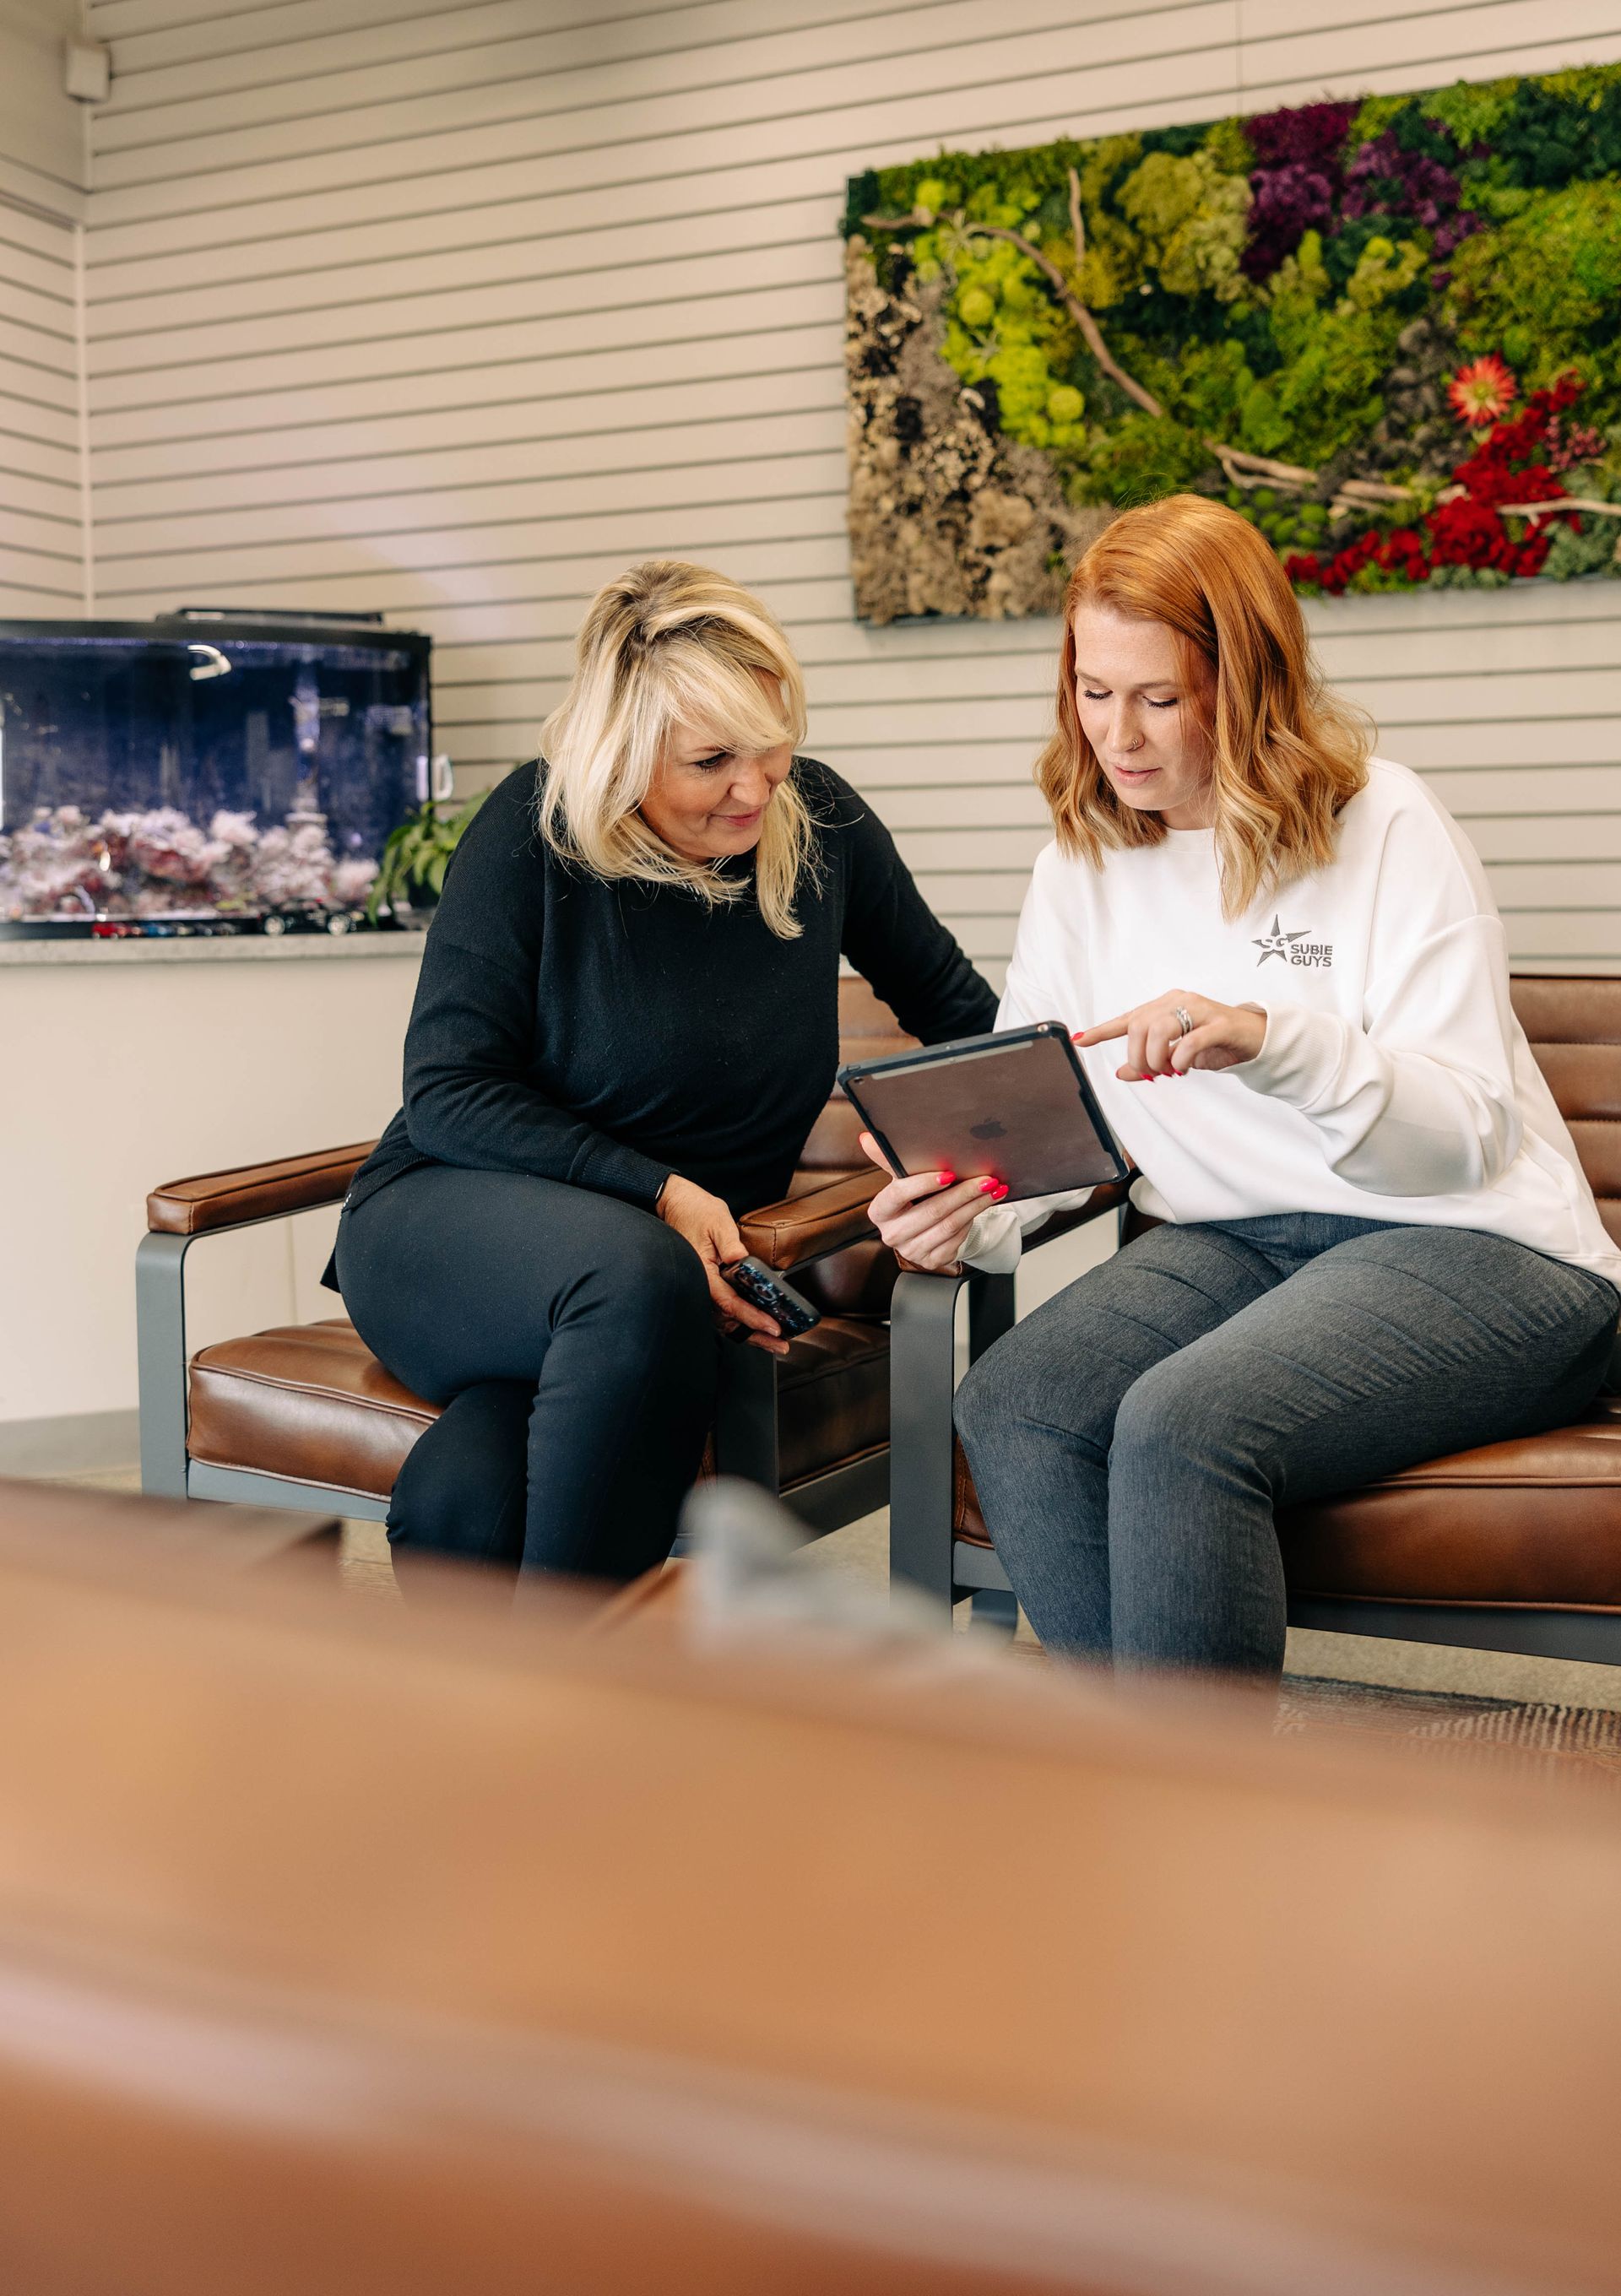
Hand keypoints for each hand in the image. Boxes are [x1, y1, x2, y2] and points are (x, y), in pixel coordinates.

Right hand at [655, 1174, 789, 1355]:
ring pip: (726, 1321)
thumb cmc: (695, 1211)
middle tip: (781, 1345)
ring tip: (774, 1343)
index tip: (773, 1327)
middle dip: (755, 1336)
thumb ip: (731, 1244)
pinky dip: (740, 1323)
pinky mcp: (707, 1286)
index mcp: (703, 1273)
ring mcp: (703, 1289)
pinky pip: (723, 1312)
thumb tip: (743, 1260)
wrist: (677, 1204)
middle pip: (728, 1321)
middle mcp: (701, 1287)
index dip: (752, 1317)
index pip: (729, 1303)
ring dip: (749, 1334)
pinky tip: (755, 1328)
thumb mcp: (717, 1222)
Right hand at [858, 1132, 1008, 1274]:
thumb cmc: (912, 1199)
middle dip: (963, 1193)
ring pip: (949, 1225)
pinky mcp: (930, 1260)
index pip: (898, 1194)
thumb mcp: (900, 1179)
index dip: (923, 1183)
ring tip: (993, 1190)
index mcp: (880, 1211)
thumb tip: (867, 1138)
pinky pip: (955, 1239)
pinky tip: (982, 1207)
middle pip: (932, 1211)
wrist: (922, 1228)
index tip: (948, 1173)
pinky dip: (971, 1221)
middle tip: (985, 1179)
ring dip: (975, 1206)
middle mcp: (892, 1234)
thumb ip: (887, 1159)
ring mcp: (911, 1250)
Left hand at [1075, 991, 1265, 1080]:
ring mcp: (1200, 1009)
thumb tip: (1122, 1073)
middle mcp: (1179, 1001)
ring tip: (1168, 1070)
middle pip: (1139, 1026)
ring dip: (1157, 1058)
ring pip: (1159, 1030)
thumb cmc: (1214, 1043)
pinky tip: (1182, 1068)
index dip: (1102, 1031)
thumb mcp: (1176, 1056)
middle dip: (1138, 1056)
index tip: (1080, 1041)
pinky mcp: (1220, 1023)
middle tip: (1151, 1073)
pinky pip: (1190, 1040)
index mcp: (1165, 1006)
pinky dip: (1179, 1059)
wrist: (1255, 1038)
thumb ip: (1150, 1062)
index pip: (1128, 1018)